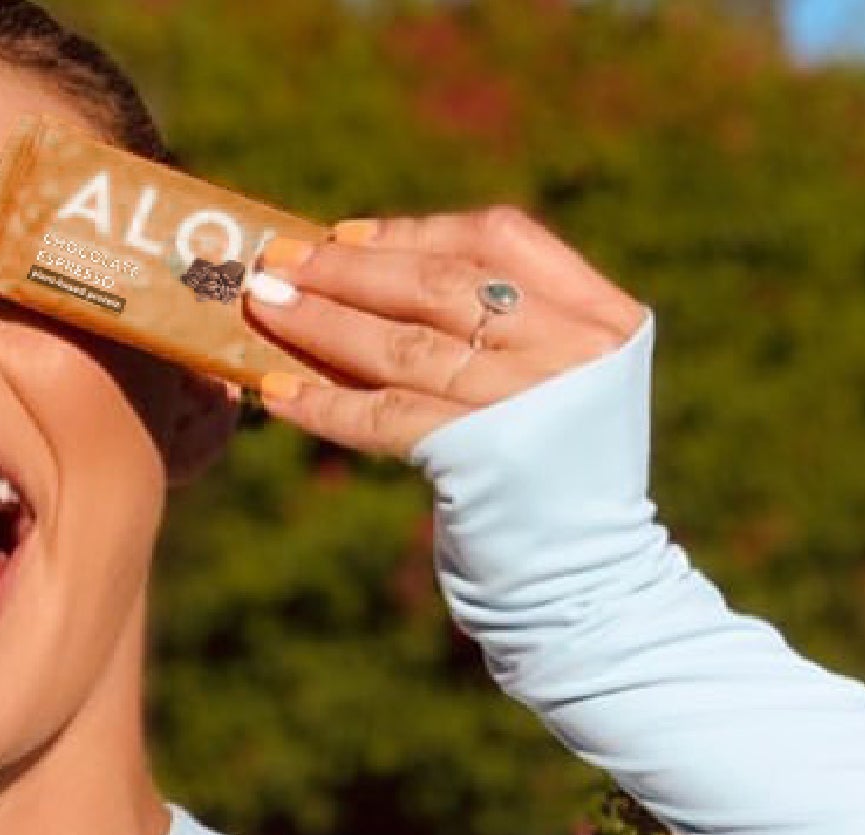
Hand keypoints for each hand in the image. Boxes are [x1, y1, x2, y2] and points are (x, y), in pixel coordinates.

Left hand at [243, 207, 647, 454]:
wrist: (585, 574)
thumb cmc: (548, 469)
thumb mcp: (554, 380)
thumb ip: (501, 324)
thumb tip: (364, 269)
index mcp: (602, 317)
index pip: (501, 239)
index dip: (415, 231)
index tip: (342, 235)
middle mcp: (575, 352)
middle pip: (442, 285)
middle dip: (348, 271)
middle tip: (275, 263)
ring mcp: (533, 405)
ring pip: (405, 346)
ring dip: (322, 324)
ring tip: (263, 310)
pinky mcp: (484, 461)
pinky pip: (386, 417)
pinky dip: (326, 405)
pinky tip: (277, 392)